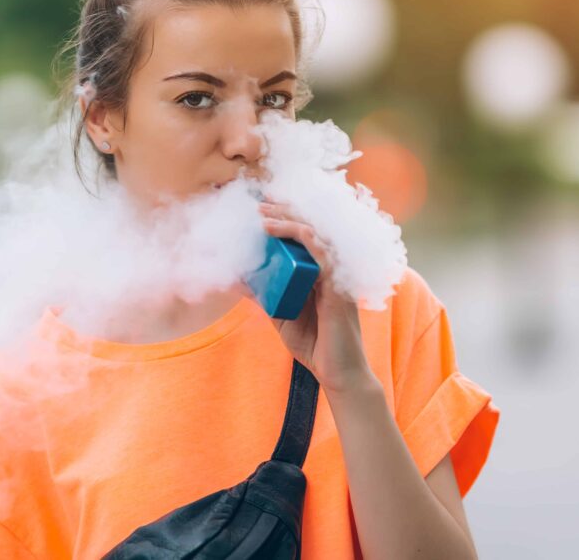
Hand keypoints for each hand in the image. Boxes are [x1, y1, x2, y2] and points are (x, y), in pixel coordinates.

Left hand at [258, 198, 375, 394]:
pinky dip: (300, 236)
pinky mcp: (337, 286)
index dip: (288, 219)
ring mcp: (336, 276)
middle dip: (284, 212)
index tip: (264, 209)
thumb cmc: (315, 345)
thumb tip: (240, 279)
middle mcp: (331, 269)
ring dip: (288, 220)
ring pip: (315, 234)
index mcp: (321, 273)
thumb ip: (267, 297)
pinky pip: (321, 252)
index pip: (306, 237)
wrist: (338, 374)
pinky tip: (278, 231)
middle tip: (259, 204)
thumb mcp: (282, 316)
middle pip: (311, 229)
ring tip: (263, 214)